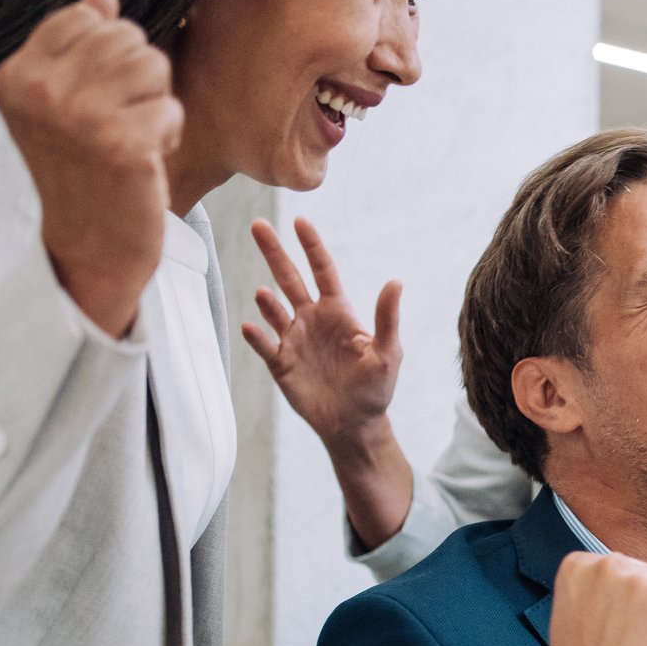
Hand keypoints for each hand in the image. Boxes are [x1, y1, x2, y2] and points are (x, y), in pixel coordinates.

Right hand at [0, 0, 181, 336]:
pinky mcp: (121, 145)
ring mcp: (78, 118)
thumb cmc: (85, 168)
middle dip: (138, 77)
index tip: (97, 98)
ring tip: (132, 139)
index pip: (86, 17)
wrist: (91, 244)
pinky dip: (169, 134)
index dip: (109, 53)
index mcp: (16, 76)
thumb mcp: (65, 101)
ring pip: (153, 65)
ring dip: (156, 103)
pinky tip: (145, 161)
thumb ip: (79, 44)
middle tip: (119, 123)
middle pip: (126, 36)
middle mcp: (39, 92)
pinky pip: (171, 108)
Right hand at [243, 216, 403, 444]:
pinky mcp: (281, 363)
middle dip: (275, 252)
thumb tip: (396, 281)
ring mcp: (294, 339)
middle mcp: (312, 319)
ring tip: (265, 293)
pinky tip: (250, 326)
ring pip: (274, 310)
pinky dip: (256, 335)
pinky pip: (264, 344)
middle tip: (258, 224)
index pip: (323, 271)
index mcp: (338, 312)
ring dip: (268, 301)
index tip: (300, 220)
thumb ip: (387, 318)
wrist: (354, 425)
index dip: (312, 246)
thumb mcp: (388, 353)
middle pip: (290, 278)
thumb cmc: (376, 389)